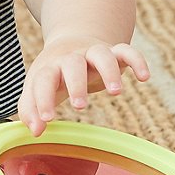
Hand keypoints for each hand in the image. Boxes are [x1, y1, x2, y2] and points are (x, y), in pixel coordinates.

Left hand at [18, 37, 149, 135]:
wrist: (70, 43)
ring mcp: (93, 53)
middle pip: (73, 64)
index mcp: (49, 67)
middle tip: (79, 107)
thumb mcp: (36, 89)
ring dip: (109, 71)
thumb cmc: (53, 75)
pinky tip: (144, 77)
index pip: (43, 80)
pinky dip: (137, 60)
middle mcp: (71, 58)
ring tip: (115, 93)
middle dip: (76, 84)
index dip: (43, 99)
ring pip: (101, 55)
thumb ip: (30, 110)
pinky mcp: (114, 52)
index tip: (47, 120)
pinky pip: (127, 51)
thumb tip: (35, 131)